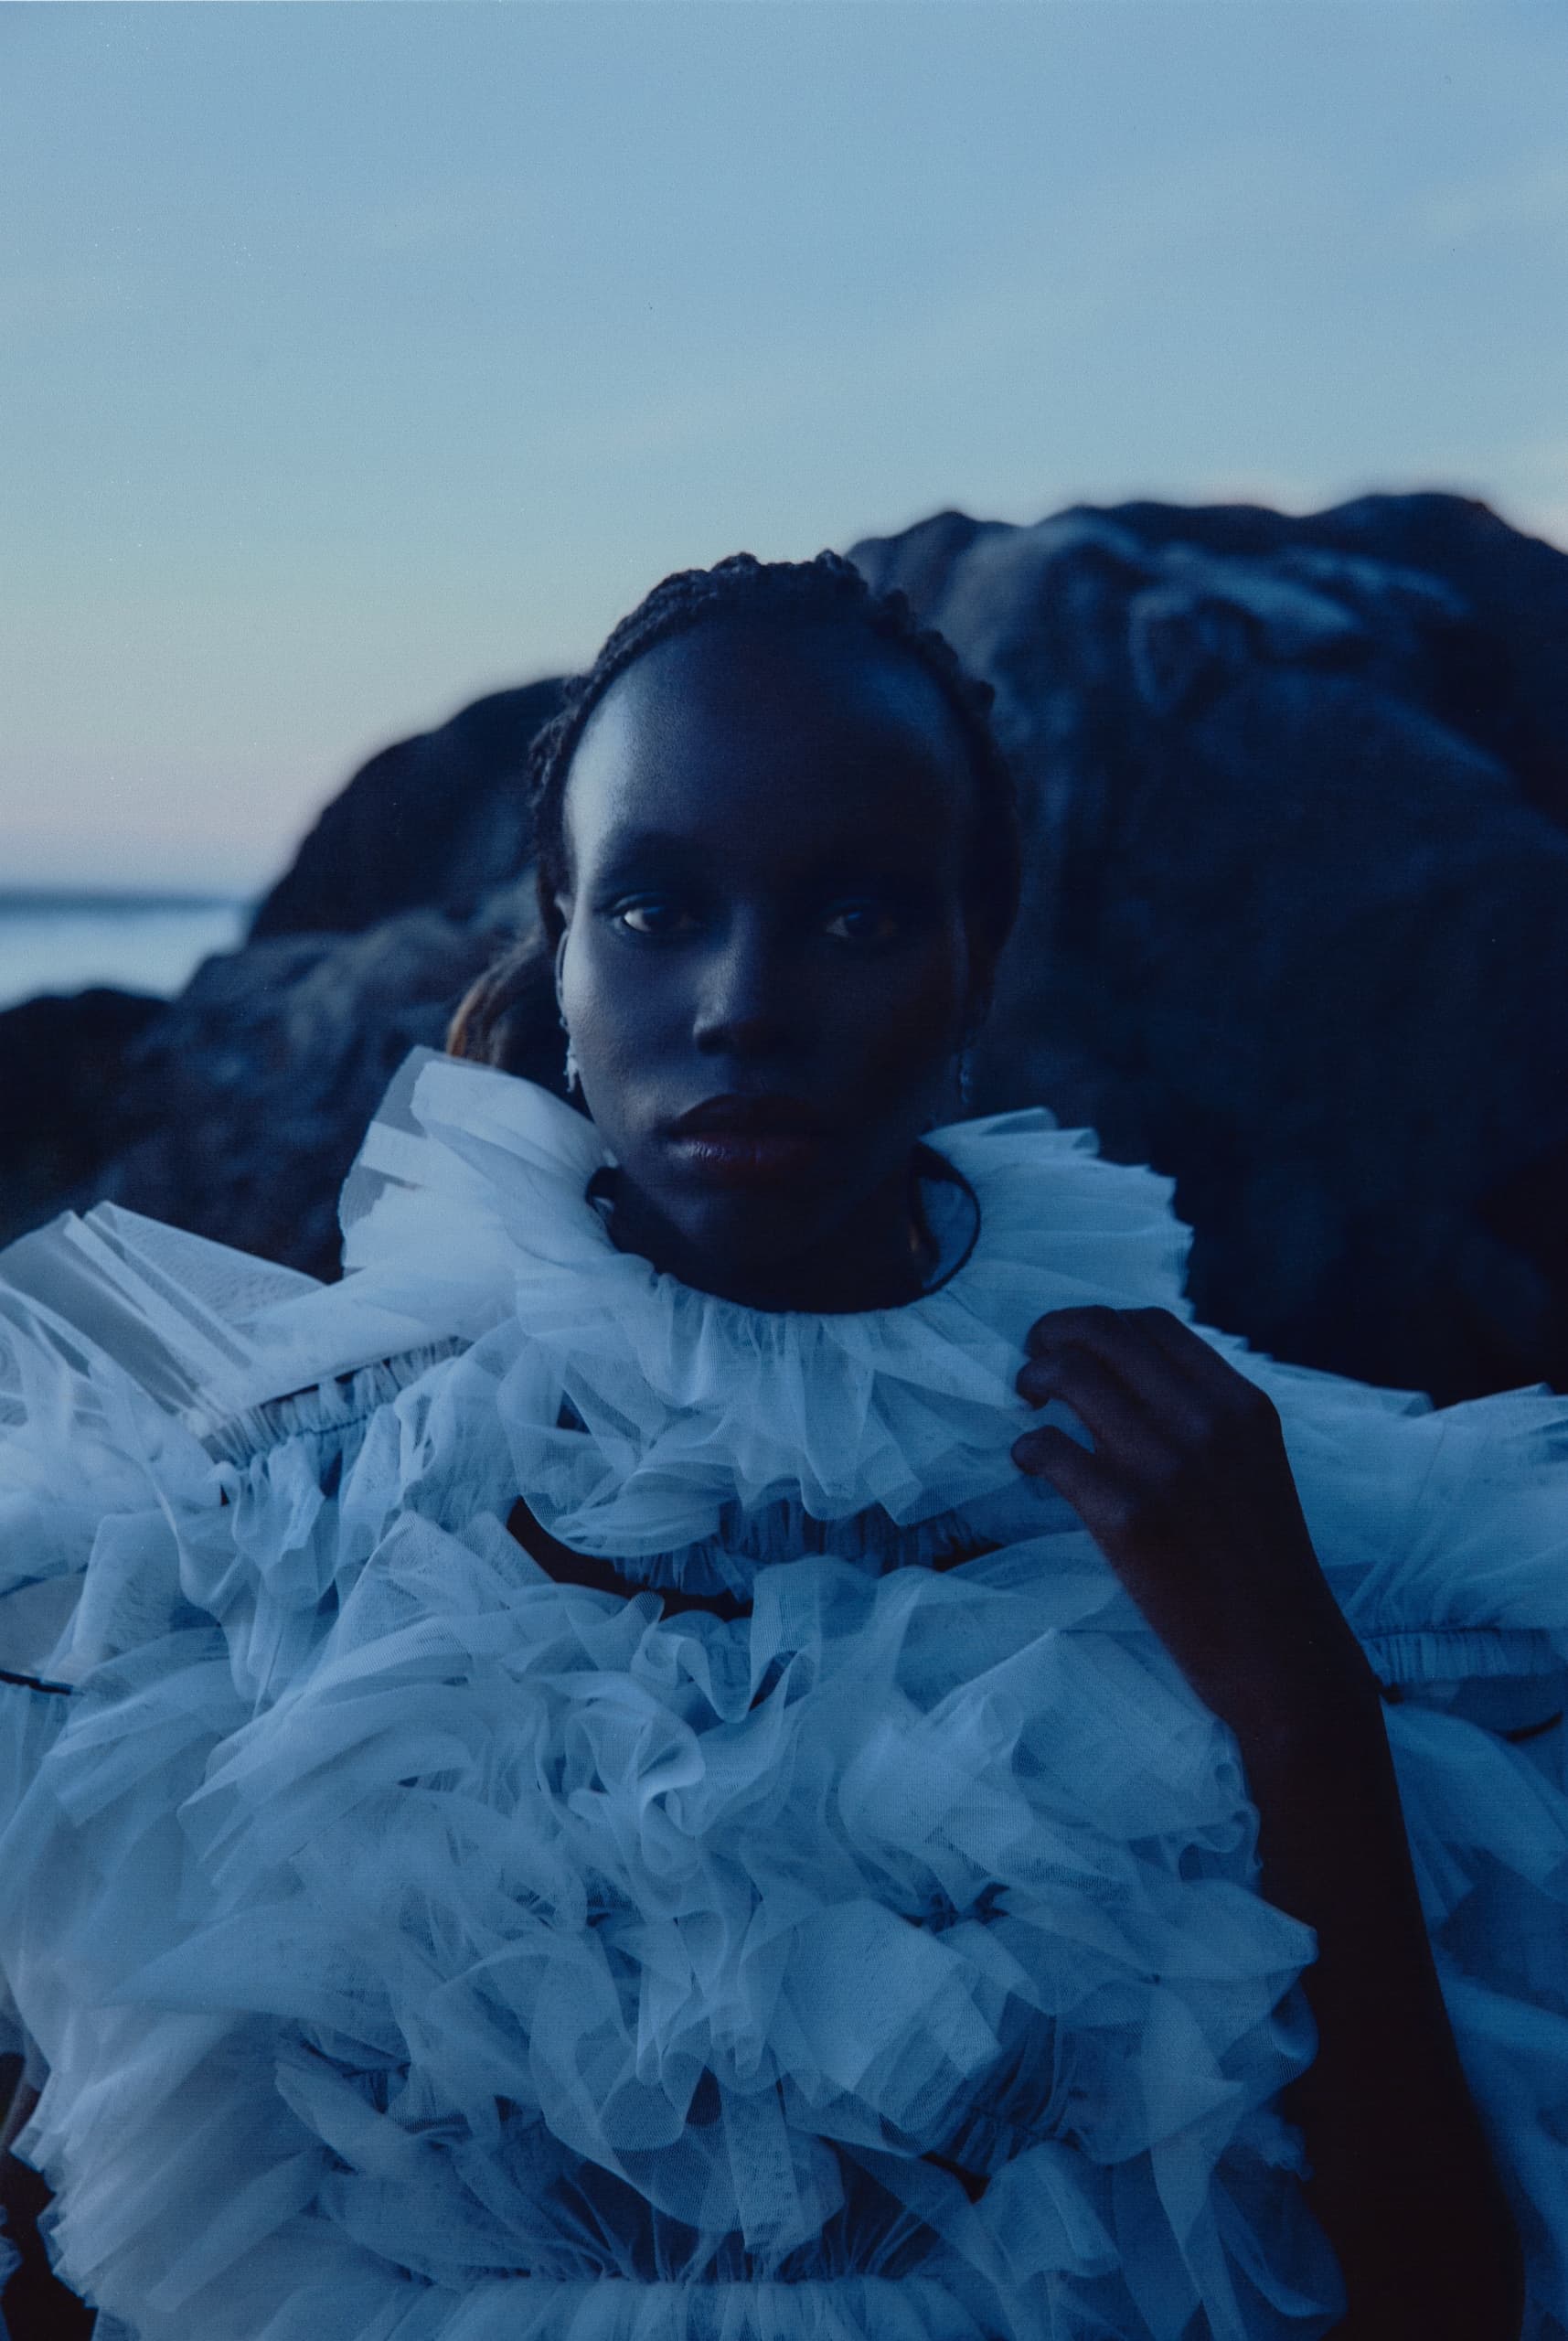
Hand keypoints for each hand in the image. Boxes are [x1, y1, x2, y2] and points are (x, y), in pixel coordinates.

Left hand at [1012, 1305, 1368, 1741]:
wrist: (1283, 1657)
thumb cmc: (1263, 1570)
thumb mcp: (1256, 1468)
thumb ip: (1206, 1420)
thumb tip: (1132, 1383)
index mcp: (1240, 1405)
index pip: (1151, 1325)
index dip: (1097, 1324)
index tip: (1074, 1345)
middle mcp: (1205, 1422)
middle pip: (1103, 1335)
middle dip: (1054, 1336)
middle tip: (1034, 1362)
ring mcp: (1166, 1467)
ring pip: (1071, 1377)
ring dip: (1035, 1380)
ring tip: (1028, 1405)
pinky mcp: (1128, 1518)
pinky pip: (1051, 1450)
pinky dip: (1027, 1448)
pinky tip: (1029, 1464)